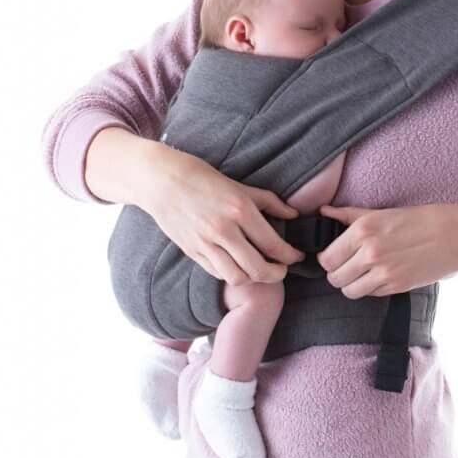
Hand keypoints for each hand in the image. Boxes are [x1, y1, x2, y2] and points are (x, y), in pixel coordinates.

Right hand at [144, 144, 305, 285]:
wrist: (161, 180)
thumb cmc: (201, 178)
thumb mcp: (239, 185)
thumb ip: (269, 202)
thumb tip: (293, 214)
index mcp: (240, 210)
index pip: (273, 244)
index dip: (290, 256)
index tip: (296, 256)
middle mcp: (224, 230)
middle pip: (257, 268)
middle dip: (276, 274)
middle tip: (282, 269)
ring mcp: (206, 243)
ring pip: (237, 277)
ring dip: (253, 279)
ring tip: (260, 271)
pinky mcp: (192, 251)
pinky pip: (217, 272)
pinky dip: (232, 274)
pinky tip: (239, 266)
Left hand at [316, 203, 457, 297]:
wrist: (455, 236)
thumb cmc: (421, 220)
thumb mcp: (384, 212)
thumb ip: (350, 215)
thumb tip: (325, 212)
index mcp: (363, 230)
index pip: (327, 258)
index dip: (328, 259)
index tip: (336, 255)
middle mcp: (370, 253)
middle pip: (334, 277)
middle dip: (338, 273)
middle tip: (349, 265)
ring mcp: (383, 272)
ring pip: (349, 291)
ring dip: (352, 284)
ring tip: (362, 273)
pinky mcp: (396, 286)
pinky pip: (370, 294)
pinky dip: (370, 288)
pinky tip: (380, 275)